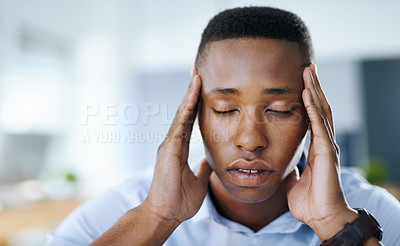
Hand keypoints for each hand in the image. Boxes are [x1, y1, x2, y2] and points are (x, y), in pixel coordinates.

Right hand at [142, 70, 212, 224]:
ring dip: (190, 94)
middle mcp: (173, 143)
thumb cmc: (179, 201)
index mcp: (180, 149)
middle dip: (192, 93)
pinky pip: (180, 124)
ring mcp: (169, 144)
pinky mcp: (168, 148)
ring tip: (197, 75)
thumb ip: (203, 169)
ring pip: (181, 114)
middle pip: (184, 113)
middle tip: (198, 73)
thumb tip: (209, 161)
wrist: (166, 215)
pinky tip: (193, 94)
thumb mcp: (199, 181)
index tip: (202, 89)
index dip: (196, 105)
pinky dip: (187, 108)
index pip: (190, 122)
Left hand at [287, 64, 357, 240]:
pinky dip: (313, 108)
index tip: (302, 83)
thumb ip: (295, 169)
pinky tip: (308, 94)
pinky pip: (318, 125)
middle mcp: (324, 142)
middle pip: (319, 108)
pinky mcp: (326, 152)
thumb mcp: (297, 179)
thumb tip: (288, 166)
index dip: (309, 100)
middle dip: (313, 87)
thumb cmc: (310, 201)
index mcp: (316, 147)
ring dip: (314, 91)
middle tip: (307, 68)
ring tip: (308, 71)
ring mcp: (326, 146)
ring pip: (321, 111)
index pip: (313, 117)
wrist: (321, 217)